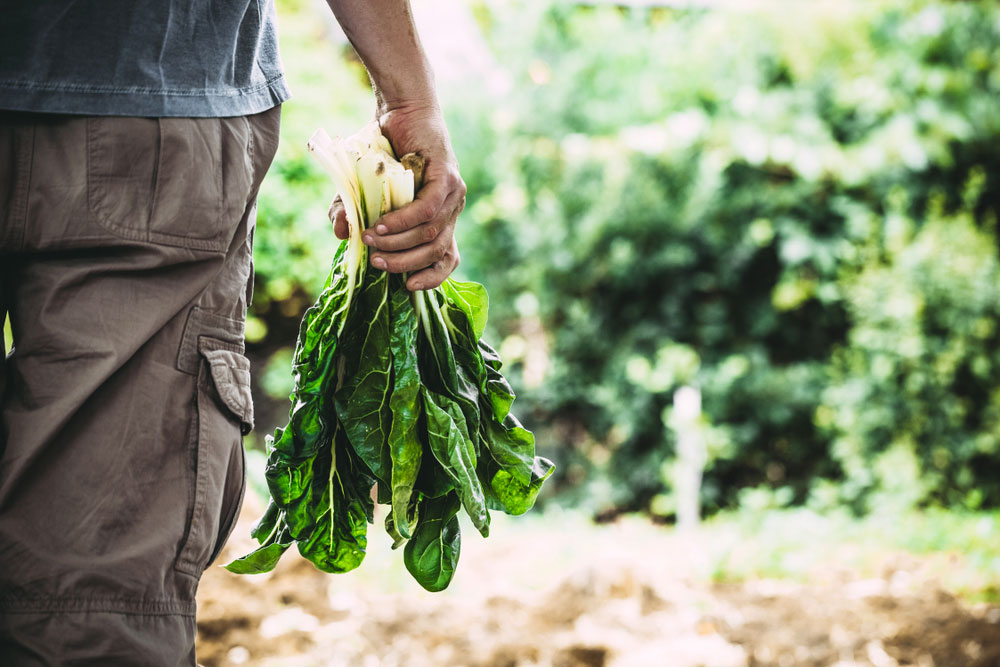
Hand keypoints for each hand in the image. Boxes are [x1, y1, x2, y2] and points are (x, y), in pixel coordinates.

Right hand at [328, 103, 464, 290]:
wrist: (400, 109)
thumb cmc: (382, 149)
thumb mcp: (361, 188)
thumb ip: (351, 212)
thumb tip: (340, 233)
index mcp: (440, 219)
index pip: (447, 259)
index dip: (432, 278)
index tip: (408, 288)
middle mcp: (452, 210)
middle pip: (436, 251)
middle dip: (405, 263)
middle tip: (376, 262)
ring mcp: (454, 194)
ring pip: (431, 232)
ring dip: (399, 242)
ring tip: (371, 240)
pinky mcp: (448, 177)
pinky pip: (428, 209)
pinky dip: (404, 221)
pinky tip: (383, 225)